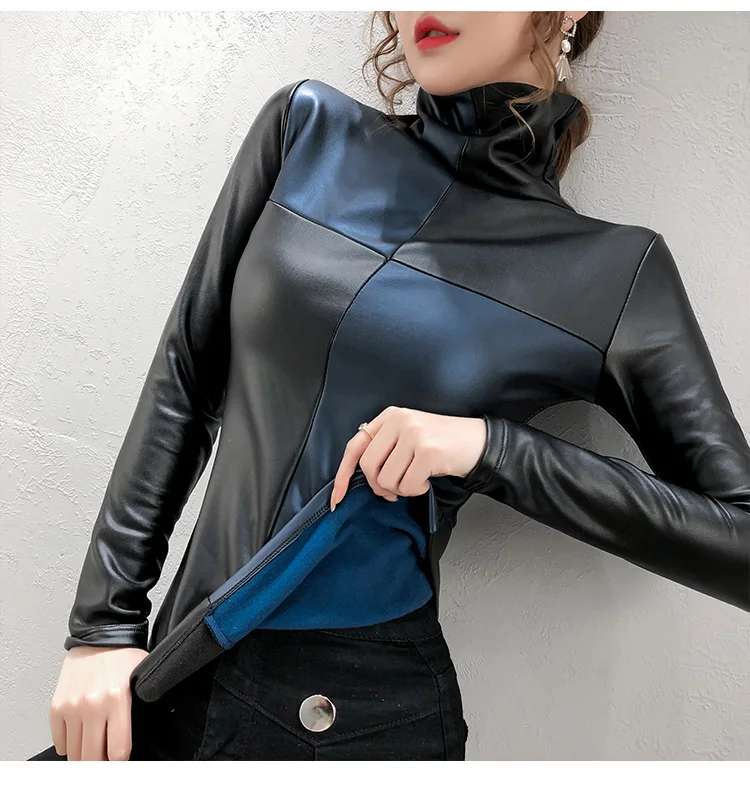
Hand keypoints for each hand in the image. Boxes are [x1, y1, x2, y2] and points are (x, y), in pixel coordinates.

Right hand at [49, 645, 148, 760]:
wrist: (100, 635)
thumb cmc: (123, 656)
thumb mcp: (142, 678)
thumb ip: (142, 705)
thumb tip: (143, 733)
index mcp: (118, 699)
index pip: (118, 751)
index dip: (120, 760)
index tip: (120, 758)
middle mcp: (93, 705)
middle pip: (93, 757)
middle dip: (101, 762)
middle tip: (106, 756)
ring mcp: (72, 707)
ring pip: (75, 754)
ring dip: (85, 755)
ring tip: (94, 746)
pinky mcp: (56, 706)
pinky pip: (60, 742)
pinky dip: (69, 745)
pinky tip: (80, 736)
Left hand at [330, 406, 486, 509]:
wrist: (478, 441)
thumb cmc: (441, 443)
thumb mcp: (407, 436)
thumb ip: (384, 448)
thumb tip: (358, 478)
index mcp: (390, 416)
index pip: (356, 446)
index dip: (343, 474)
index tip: (337, 498)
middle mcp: (400, 421)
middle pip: (368, 466)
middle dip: (379, 486)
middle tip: (394, 490)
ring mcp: (414, 435)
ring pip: (387, 479)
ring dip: (401, 489)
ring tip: (416, 481)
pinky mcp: (428, 452)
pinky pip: (408, 485)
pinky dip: (416, 491)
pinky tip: (427, 482)